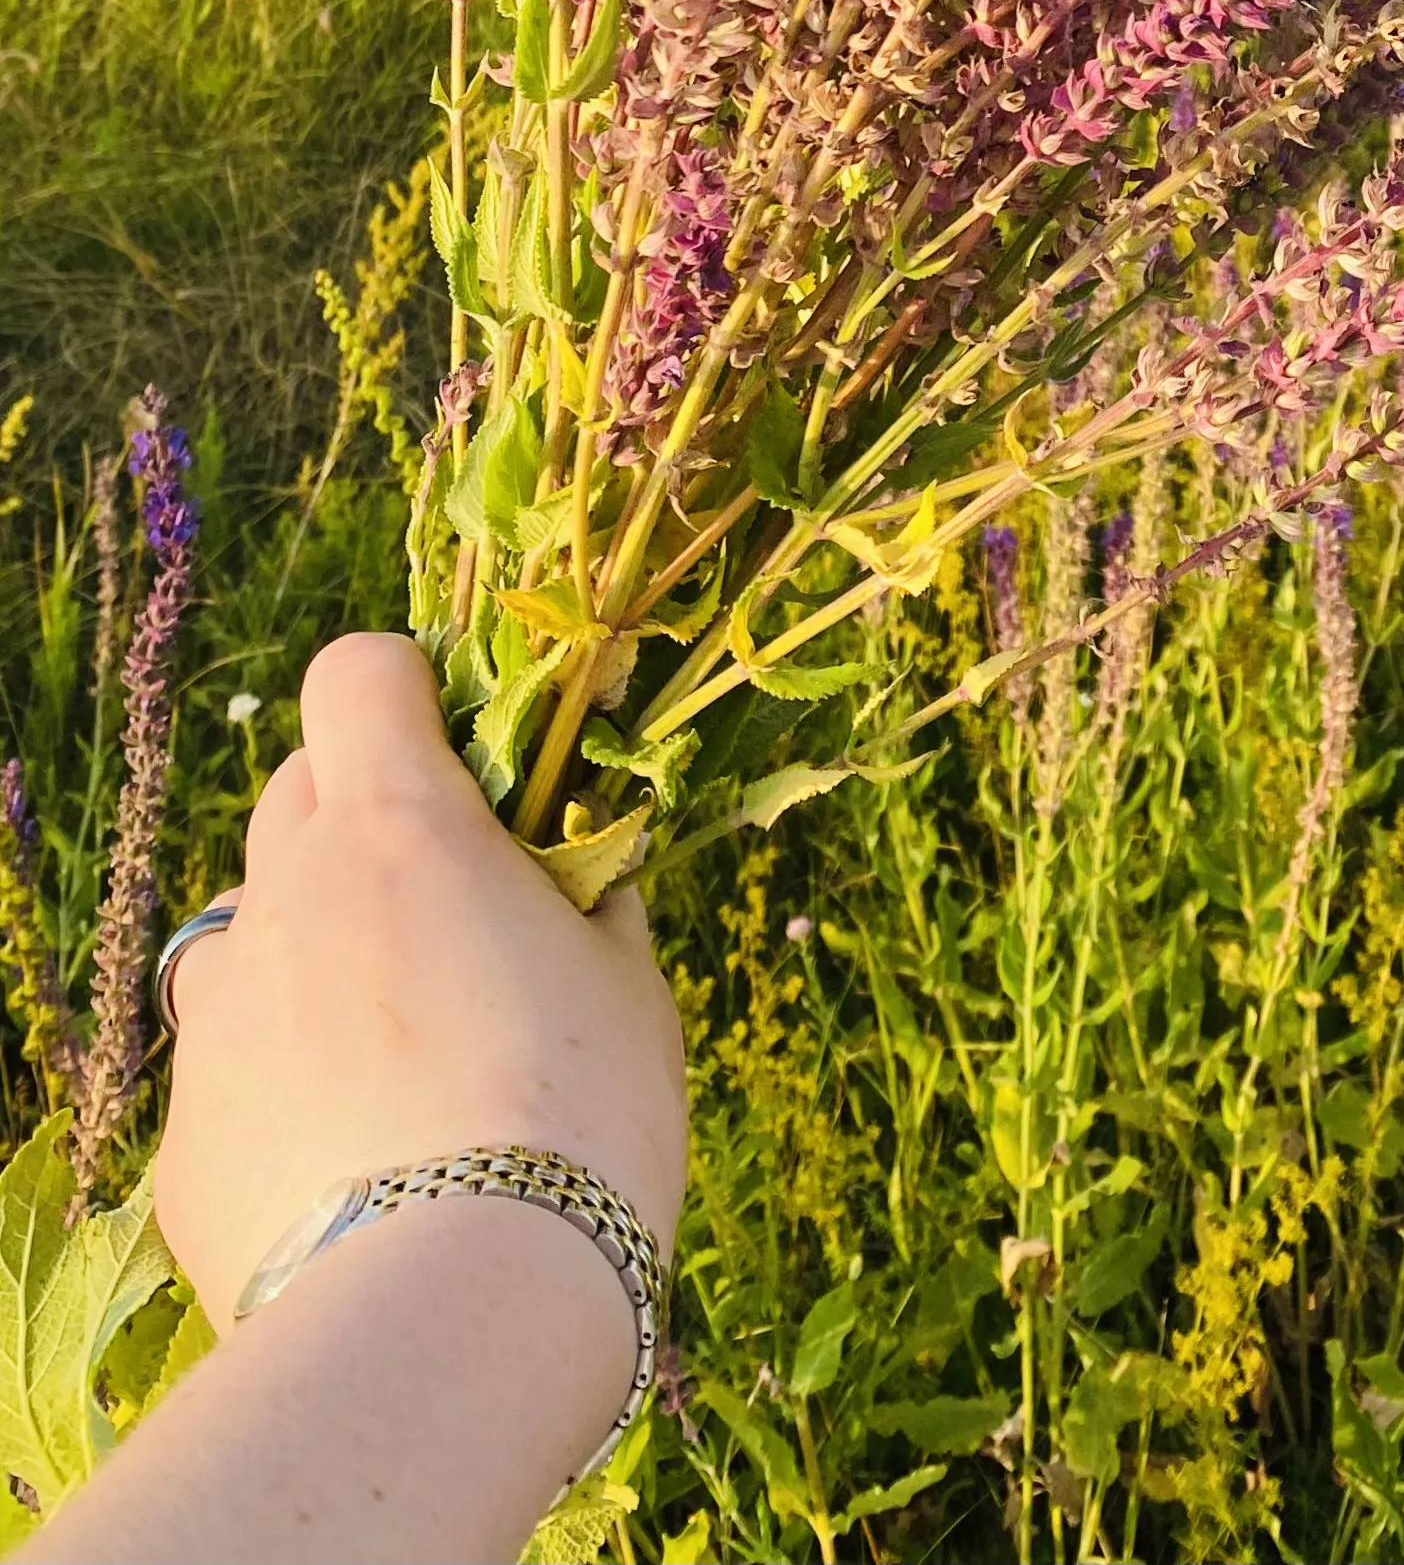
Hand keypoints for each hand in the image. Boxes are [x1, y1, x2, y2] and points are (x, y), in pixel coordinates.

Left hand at [152, 635, 686, 1340]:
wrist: (455, 1318)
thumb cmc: (577, 1119)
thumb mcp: (628, 985)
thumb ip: (585, 900)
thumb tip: (578, 877)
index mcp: (398, 827)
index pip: (356, 674)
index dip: (407, 695)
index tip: (463, 755)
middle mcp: (285, 897)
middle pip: (297, 793)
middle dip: (361, 820)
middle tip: (447, 905)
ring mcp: (219, 1018)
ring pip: (251, 929)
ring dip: (312, 949)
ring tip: (397, 1048)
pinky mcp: (184, 1137)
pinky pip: (232, 1069)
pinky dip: (285, 1084)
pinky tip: (359, 1162)